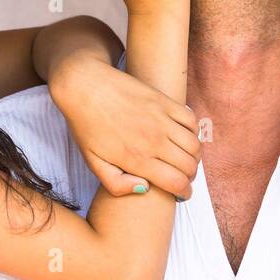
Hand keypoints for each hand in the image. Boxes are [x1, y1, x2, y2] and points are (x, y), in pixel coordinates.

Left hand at [50, 52, 200, 198]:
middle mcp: (154, 140)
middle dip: (190, 177)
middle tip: (183, 177)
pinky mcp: (164, 101)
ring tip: (185, 158)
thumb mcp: (93, 163)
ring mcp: (161, 119)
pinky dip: (194, 132)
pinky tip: (183, 135)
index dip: (184, 192)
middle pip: (189, 166)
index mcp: (137, 159)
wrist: (85, 86)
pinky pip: (191, 120)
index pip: (176, 182)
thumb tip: (145, 188)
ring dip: (194, 156)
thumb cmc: (86, 126)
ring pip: (194, 145)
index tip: (182, 193)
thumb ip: (117, 184)